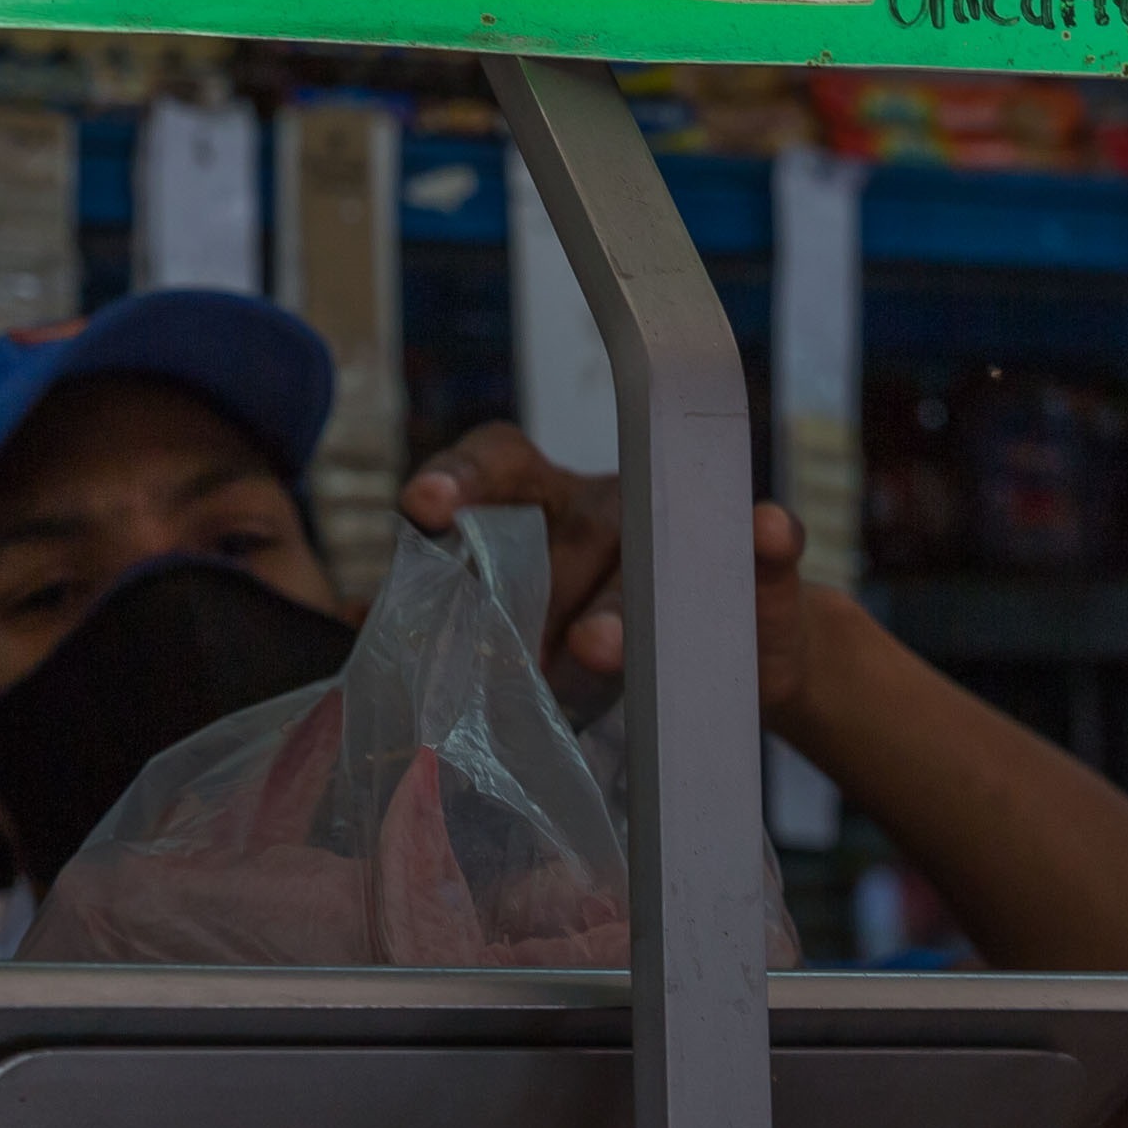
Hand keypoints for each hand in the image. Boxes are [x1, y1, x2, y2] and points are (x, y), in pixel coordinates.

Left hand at [397, 421, 830, 719]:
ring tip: (594, 649)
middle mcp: (613, 499)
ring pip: (652, 549)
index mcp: (546, 501)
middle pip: (568, 532)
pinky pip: (767, 543)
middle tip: (507, 662)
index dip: (460, 477)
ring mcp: (690, 522)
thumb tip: (359, 622)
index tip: (423, 507)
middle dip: (537, 600)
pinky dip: (768, 538)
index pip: (498, 464)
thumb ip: (457, 618)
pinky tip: (767, 530)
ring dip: (620, 603)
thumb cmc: (602, 631)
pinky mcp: (762, 563)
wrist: (729, 657)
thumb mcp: (534, 627)